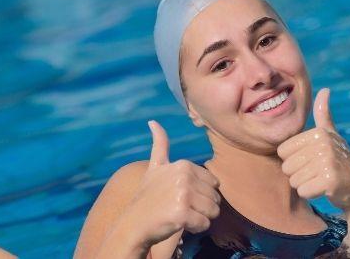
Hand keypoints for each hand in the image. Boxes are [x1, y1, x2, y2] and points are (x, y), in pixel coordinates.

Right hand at [115, 121, 220, 248]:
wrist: (134, 223)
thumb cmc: (148, 196)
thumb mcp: (155, 166)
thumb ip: (160, 144)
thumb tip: (153, 121)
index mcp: (183, 165)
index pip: (213, 183)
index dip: (202, 194)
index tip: (182, 196)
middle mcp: (184, 177)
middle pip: (215, 198)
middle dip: (203, 207)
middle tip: (182, 208)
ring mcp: (183, 195)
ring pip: (213, 211)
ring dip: (201, 218)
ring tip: (182, 216)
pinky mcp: (182, 214)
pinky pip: (204, 224)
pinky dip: (196, 228)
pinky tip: (181, 224)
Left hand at [277, 88, 349, 210]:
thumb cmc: (340, 160)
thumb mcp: (332, 135)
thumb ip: (324, 114)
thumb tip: (325, 90)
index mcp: (318, 133)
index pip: (282, 152)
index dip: (294, 160)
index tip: (312, 160)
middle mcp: (323, 144)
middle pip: (287, 167)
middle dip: (299, 174)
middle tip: (317, 172)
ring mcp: (328, 162)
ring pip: (294, 181)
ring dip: (305, 185)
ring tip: (321, 179)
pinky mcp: (330, 181)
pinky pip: (303, 191)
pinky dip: (311, 194)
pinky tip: (324, 189)